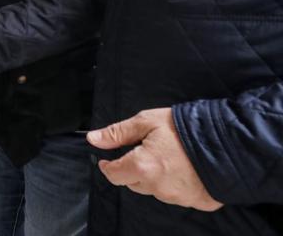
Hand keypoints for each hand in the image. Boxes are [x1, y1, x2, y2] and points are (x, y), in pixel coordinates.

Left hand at [88, 107, 223, 211]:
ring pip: (154, 189)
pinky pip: (175, 194)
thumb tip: (93, 139)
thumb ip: (118, 133)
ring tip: (169, 156)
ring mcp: (177, 197)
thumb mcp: (147, 121)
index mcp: (143, 167)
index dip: (109, 165)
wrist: (230, 142)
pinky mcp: (195, 201)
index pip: (113, 174)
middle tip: (146, 150)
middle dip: (134, 168)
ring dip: (154, 176)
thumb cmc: (187, 129)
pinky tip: (184, 167)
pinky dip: (175, 183)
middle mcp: (157, 187)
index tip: (109, 159)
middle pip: (133, 182)